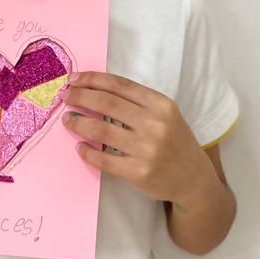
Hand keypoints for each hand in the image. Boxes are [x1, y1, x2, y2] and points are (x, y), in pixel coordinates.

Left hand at [62, 71, 214, 204]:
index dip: (92, 80)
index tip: (73, 79)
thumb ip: (137, 102)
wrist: (193, 179)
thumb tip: (96, 89)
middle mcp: (155, 124)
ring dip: (78, 123)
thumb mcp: (165, 114)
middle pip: (106, 103)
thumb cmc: (175, 142)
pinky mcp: (139, 173)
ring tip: (68, 120)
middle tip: (66, 97)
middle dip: (80, 97)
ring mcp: (147, 149)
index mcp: (161, 104)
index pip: (119, 85)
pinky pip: (103, 160)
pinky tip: (79, 147)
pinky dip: (86, 152)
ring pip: (100, 130)